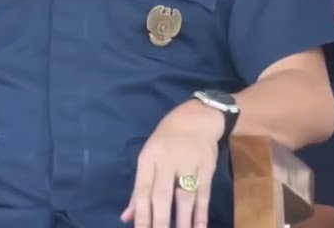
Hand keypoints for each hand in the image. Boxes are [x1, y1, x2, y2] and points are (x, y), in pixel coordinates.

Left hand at [121, 99, 223, 227]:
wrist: (198, 117)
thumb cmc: (167, 139)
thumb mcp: (149, 156)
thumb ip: (139, 189)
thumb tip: (127, 217)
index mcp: (149, 158)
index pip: (142, 190)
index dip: (140, 214)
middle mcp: (168, 160)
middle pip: (162, 195)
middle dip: (159, 222)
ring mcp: (189, 163)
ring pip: (185, 197)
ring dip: (183, 221)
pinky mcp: (207, 167)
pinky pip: (204, 194)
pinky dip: (202, 213)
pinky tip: (200, 227)